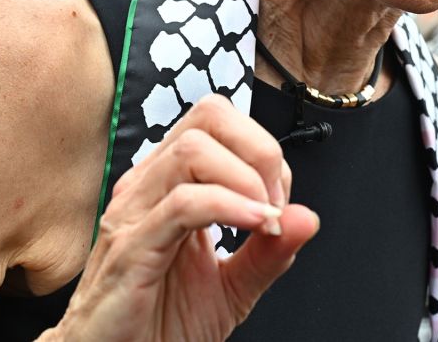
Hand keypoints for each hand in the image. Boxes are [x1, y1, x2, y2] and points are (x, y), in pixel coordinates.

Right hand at [46, 95, 318, 341]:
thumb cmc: (159, 326)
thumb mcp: (231, 289)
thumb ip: (269, 253)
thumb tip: (309, 217)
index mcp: (168, 184)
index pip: (219, 121)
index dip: (262, 151)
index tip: (279, 203)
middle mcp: (147, 186)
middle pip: (208, 116)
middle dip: (259, 150)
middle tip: (276, 203)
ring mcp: (133, 212)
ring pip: (192, 150)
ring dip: (246, 179)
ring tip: (266, 221)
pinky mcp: (129, 248)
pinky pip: (182, 205)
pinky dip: (229, 207)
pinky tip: (255, 227)